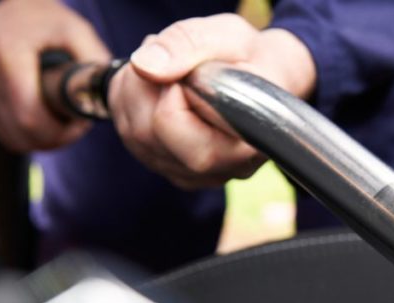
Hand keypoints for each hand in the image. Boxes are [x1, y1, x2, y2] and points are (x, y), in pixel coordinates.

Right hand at [0, 0, 110, 152]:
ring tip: (57, 118)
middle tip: (73, 126)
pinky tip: (37, 109)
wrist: (9, 4)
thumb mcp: (77, 32)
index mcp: (8, 53)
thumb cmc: (46, 19)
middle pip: (18, 132)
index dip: (60, 133)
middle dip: (52, 139)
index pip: (29, 117)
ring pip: (7, 134)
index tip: (80, 124)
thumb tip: (108, 98)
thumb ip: (94, 65)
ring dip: (36, 137)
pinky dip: (20, 127)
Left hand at [108, 14, 316, 189]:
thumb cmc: (250, 59)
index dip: (172, 89)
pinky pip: (130, 138)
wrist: (263, 78)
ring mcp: (192, 175)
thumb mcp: (229, 36)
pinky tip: (161, 87)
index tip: (192, 69)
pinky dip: (133, 103)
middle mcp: (218, 170)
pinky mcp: (171, 169)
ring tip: (171, 69)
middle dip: (146, 86)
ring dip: (137, 90)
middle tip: (173, 58)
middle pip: (146, 133)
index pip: (175, 126)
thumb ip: (189, 45)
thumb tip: (144, 66)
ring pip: (133, 136)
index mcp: (242, 145)